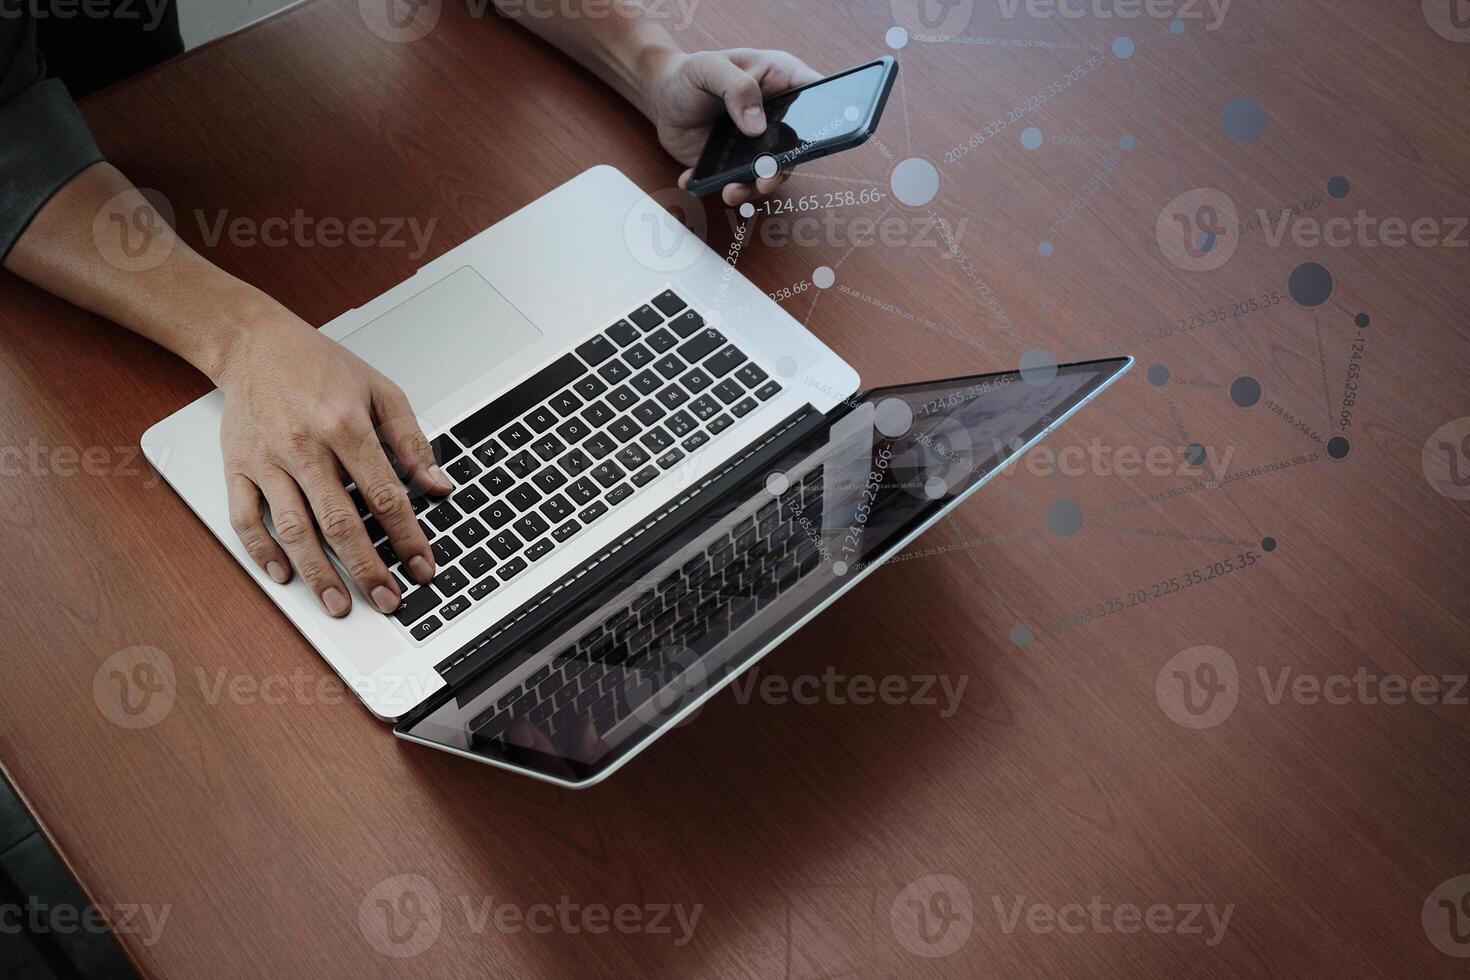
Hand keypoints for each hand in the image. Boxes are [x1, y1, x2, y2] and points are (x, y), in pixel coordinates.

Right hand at [217, 312, 450, 617]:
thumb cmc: (318, 365)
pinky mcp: (237, 468)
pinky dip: (263, 551)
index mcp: (345, 425)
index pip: (384, 494)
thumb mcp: (380, 390)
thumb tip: (438, 485)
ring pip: (293, 529)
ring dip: (318, 573)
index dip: (407, 537)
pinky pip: (246, 518)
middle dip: (367, 568)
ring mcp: (266, 460)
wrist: (253, 342)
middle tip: (387, 600)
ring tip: (339, 605)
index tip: (422, 566)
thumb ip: (411, 440)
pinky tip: (284, 575)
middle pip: (339, 521)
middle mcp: (304, 446)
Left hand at [640, 48, 821, 206]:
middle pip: (795, 147)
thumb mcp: (710, 68)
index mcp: (780, 81)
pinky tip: (692, 180)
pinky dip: (716, 187)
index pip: (816, 96)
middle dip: (781, 169)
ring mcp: (757, 143)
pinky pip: (736, 182)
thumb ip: (737, 88)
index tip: (816, 139)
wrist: (661, 96)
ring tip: (730, 192)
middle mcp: (775, 116)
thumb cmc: (689, 72)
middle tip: (764, 179)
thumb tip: (756, 126)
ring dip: (752, 188)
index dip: (826, 117)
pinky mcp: (735, 163)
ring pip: (769, 173)